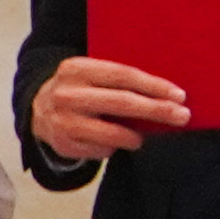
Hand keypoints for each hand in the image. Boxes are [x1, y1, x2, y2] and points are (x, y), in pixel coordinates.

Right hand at [27, 53, 190, 163]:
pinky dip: (114, 147)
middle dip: (157, 110)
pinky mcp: (63, 144)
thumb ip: (119, 79)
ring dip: (135, 136)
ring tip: (143, 136)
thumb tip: (167, 92)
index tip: (180, 95)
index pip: (123, 75)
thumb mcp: (91, 74)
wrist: (37, 109)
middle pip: (122, 102)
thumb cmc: (80, 89)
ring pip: (112, 133)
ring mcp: (62, 121)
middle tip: (182, 116)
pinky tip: (115, 142)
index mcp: (77, 69)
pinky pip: (101, 150)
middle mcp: (67, 94)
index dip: (154, 86)